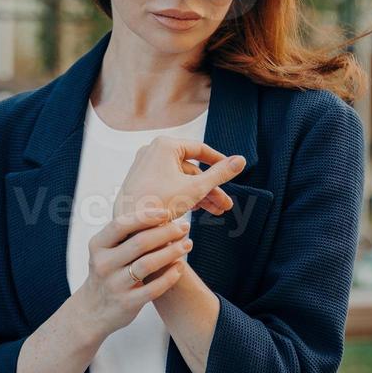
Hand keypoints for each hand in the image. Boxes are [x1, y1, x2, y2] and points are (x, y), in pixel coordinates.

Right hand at [74, 206, 194, 337]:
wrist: (92, 311)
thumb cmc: (107, 273)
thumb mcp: (105, 252)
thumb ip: (125, 235)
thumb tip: (158, 212)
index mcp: (97, 246)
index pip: (121, 225)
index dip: (145, 216)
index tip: (167, 212)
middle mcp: (103, 264)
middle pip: (139, 242)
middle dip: (165, 232)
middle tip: (184, 227)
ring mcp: (115, 285)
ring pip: (148, 264)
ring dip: (171, 252)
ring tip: (187, 244)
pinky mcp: (127, 303)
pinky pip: (154, 288)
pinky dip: (170, 276)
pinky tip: (180, 267)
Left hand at [113, 137, 246, 220]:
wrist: (130, 227)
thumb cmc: (160, 203)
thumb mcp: (196, 188)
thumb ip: (220, 173)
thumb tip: (241, 160)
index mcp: (165, 145)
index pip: (200, 149)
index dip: (219, 161)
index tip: (232, 171)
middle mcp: (153, 152)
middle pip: (191, 169)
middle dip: (211, 188)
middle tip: (226, 204)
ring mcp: (146, 166)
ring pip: (181, 179)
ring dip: (201, 194)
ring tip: (217, 211)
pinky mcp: (142, 181)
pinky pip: (169, 185)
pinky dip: (184, 195)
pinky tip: (200, 209)